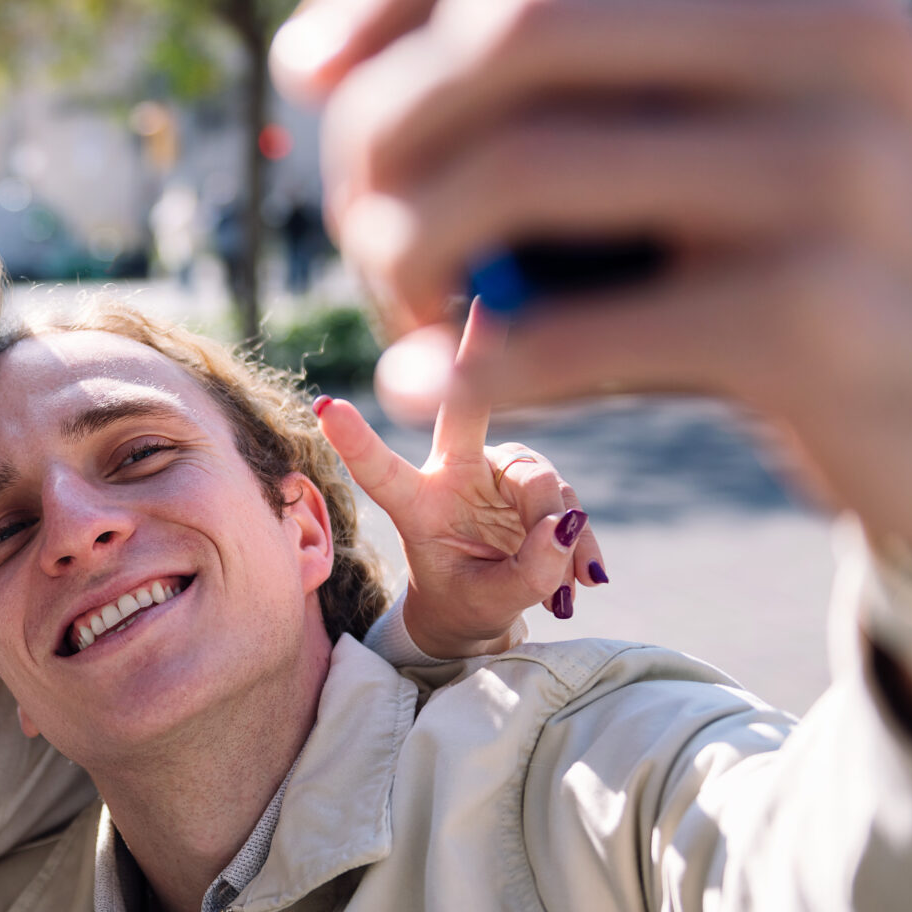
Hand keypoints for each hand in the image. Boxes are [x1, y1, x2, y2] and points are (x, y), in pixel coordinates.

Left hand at [274, 0, 911, 603]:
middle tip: (357, 225)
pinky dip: (468, 365)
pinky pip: (568, 327)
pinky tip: (434, 390)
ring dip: (406, 247)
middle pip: (509, 22)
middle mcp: (835, 33)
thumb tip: (335, 62)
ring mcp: (837, 169)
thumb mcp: (731, 136)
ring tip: (403, 310)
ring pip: (518, 162)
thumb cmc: (808, 279)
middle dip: (383, 124)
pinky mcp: (815, 317)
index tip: (304, 72)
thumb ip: (592, 78)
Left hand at [318, 303, 604, 658]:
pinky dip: (582, 545)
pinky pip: (571, 504)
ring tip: (560, 593)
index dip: (357, 441)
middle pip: (467, 412)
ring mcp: (501, 470)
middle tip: (488, 307)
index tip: (325, 408)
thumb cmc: (465, 599)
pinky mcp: (540, 481)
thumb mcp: (486, 604)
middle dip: (475, 356)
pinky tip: (586, 580)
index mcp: (417, 502)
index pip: (382, 470)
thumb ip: (522, 573)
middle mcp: (456, 470)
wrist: (484, 604)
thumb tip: (565, 525)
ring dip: (559, 538)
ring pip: (542, 482)